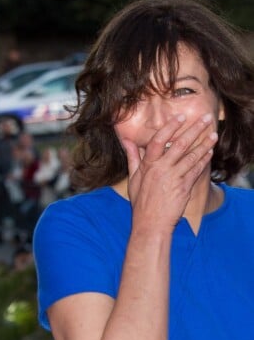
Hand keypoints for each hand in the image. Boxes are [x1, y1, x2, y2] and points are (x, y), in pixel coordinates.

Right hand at [121, 113, 217, 232]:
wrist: (151, 222)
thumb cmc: (140, 200)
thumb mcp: (133, 177)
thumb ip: (132, 156)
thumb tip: (126, 140)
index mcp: (148, 165)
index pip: (158, 140)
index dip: (170, 127)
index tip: (180, 117)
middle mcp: (161, 169)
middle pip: (179, 145)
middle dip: (194, 130)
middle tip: (205, 119)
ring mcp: (174, 178)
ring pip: (192, 157)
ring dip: (204, 144)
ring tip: (213, 134)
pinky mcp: (184, 188)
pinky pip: (196, 171)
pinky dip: (203, 161)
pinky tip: (209, 153)